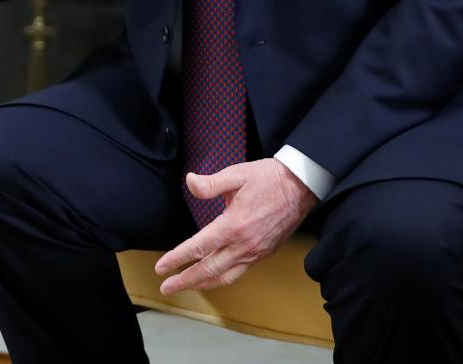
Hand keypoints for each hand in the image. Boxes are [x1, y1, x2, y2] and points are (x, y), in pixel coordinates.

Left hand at [153, 158, 317, 293]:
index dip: (177, 258)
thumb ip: (210, 183)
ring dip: (202, 284)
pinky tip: (211, 278)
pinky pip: (238, 273)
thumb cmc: (267, 179)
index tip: (161, 267)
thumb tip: (189, 181)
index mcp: (233, 225)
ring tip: (185, 287)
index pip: (199, 247)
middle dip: (185, 280)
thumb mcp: (236, 174)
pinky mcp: (264, 254)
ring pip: (225, 277)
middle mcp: (243, 244)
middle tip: (166, 287)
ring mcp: (255, 252)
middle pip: (209, 270)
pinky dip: (221, 280)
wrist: (301, 187)